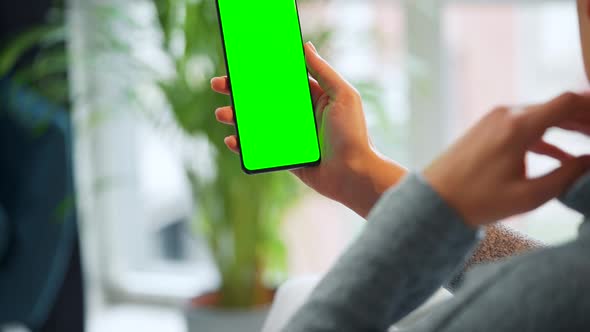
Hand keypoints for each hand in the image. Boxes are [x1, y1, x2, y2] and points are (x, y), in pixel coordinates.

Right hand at [211, 42, 405, 216]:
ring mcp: (290, 136)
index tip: (241, 63)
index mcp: (312, 97)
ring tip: (223, 114)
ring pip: (256, 123)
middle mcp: (299, 114)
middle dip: (239, 92)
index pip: (281, 79)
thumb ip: (322, 71)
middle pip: (263, 99)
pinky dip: (243, 144)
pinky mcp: (285, 156)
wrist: (353, 174)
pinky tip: (232, 140)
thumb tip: (305, 45)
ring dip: (236, 117)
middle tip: (219, 85)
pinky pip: (259, 148)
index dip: (260, 70)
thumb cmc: (352, 134)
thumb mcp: (342, 95)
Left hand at [424, 92, 589, 226]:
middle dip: (586, 120)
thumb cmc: (477, 201)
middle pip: (558, 107)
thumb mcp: (529, 195)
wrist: (434, 199)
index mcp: (518, 125)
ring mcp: (495, 119)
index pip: (569, 102)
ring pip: (542, 116)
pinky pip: (525, 126)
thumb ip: (567, 176)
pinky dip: (546, 137)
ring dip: (568, 128)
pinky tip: (563, 157)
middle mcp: (507, 114)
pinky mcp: (487, 128)